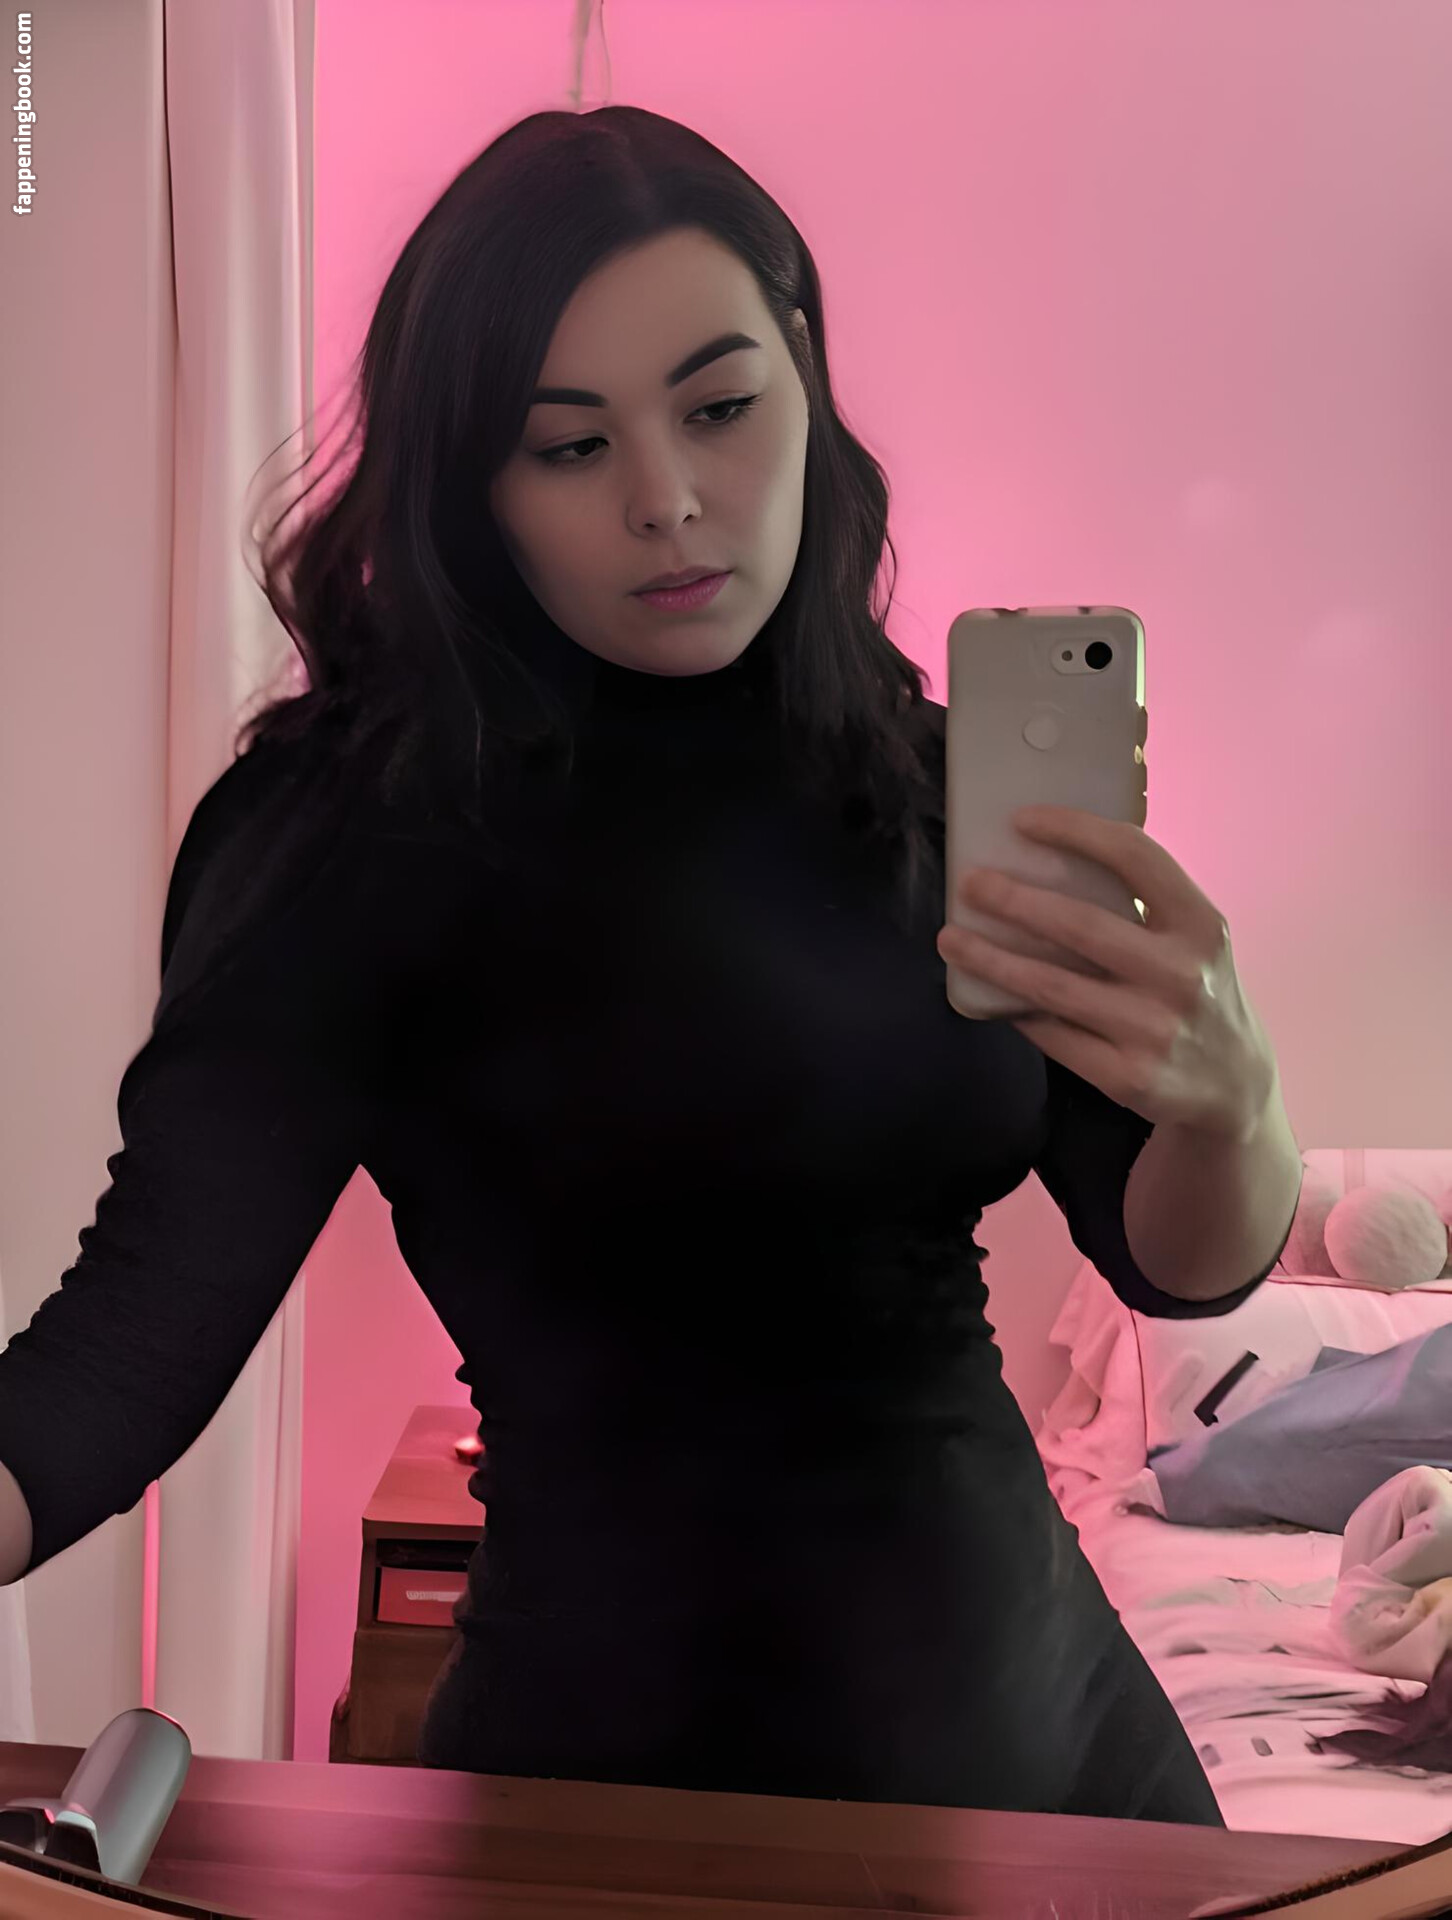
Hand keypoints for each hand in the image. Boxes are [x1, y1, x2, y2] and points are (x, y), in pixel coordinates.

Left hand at [936, 805, 1278, 1139]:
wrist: (1235, 1085)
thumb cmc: (1196, 991)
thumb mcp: (1193, 940)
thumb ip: (1142, 907)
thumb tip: (1044, 863)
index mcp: (1200, 923)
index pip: (1135, 857)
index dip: (1075, 831)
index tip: (1022, 821)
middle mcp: (1181, 973)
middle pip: (1078, 924)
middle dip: (1013, 900)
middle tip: (970, 885)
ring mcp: (1154, 1029)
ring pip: (1051, 987)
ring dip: (991, 959)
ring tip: (951, 939)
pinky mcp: (1128, 1077)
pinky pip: (1053, 1036)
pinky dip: (1015, 1011)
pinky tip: (988, 993)